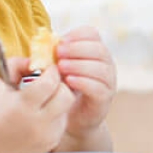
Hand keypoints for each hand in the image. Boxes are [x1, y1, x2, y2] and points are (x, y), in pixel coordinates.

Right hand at [0, 65, 73, 152]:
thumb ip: (17, 66)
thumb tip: (36, 58)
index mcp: (22, 106)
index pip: (50, 82)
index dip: (51, 71)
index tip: (47, 69)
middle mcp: (37, 123)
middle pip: (66, 95)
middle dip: (61, 85)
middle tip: (51, 83)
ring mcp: (46, 135)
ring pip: (67, 108)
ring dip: (59, 100)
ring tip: (43, 100)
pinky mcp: (51, 143)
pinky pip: (62, 122)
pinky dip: (56, 114)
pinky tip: (42, 115)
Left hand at [54, 26, 116, 144]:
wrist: (73, 118)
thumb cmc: (64, 89)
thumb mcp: (60, 69)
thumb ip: (57, 56)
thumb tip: (44, 42)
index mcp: (95, 52)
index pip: (93, 34)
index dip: (77, 35)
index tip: (60, 40)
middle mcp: (106, 64)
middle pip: (98, 49)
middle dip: (77, 49)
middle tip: (58, 53)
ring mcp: (108, 82)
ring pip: (100, 69)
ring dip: (79, 65)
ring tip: (60, 67)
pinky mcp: (105, 99)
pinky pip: (98, 88)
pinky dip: (83, 82)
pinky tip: (69, 81)